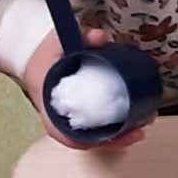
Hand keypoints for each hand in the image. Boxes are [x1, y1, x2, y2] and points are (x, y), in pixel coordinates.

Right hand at [15, 26, 144, 149]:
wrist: (34, 60)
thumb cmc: (43, 56)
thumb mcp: (56, 42)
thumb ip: (78, 36)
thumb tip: (100, 37)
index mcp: (48, 107)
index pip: (63, 134)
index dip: (86, 141)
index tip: (111, 138)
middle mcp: (59, 119)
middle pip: (86, 140)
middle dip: (113, 140)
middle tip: (138, 132)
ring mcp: (71, 120)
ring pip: (96, 136)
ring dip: (119, 136)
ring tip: (142, 126)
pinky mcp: (81, 115)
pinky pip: (99, 128)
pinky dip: (116, 128)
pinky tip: (135, 123)